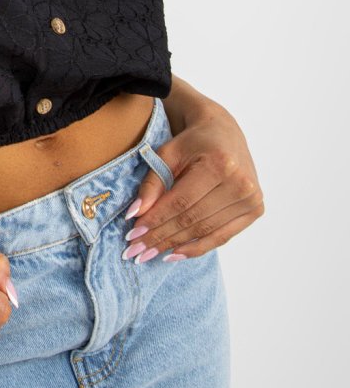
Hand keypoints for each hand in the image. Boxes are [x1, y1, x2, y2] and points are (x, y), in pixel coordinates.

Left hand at [125, 93, 264, 261]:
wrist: (223, 133)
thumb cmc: (192, 142)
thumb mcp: (167, 154)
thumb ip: (152, 183)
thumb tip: (135, 215)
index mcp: (220, 164)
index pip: (181, 202)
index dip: (155, 220)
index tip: (132, 235)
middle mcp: (241, 183)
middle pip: (192, 219)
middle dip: (161, 236)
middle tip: (136, 250)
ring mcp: (251, 199)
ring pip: (205, 230)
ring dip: (175, 245)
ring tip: (150, 254)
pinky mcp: (254, 210)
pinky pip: (222, 236)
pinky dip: (197, 247)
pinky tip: (174, 254)